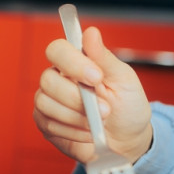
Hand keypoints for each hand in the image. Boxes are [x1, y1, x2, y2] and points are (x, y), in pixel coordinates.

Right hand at [33, 26, 152, 163]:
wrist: (127, 140)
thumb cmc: (127, 107)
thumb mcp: (124, 79)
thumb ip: (104, 57)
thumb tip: (91, 33)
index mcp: (76, 63)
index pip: (57, 50)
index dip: (72, 62)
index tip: (96, 77)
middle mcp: (57, 80)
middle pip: (47, 79)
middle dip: (76, 97)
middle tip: (103, 109)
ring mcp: (48, 103)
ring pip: (45, 103)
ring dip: (77, 117)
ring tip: (98, 122)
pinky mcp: (46, 124)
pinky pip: (49, 125)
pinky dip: (73, 131)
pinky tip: (88, 132)